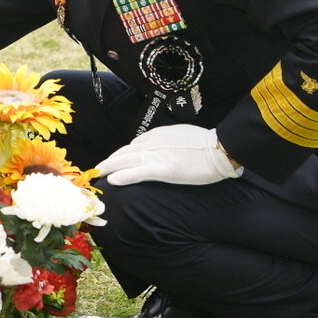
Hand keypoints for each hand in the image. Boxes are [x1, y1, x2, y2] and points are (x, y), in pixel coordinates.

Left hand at [95, 125, 242, 185]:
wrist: (219, 148)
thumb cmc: (205, 145)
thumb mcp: (179, 137)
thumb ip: (165, 143)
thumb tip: (159, 150)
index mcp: (156, 136)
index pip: (132, 146)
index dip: (120, 155)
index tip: (113, 161)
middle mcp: (151, 144)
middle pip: (123, 153)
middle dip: (109, 161)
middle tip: (98, 169)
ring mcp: (155, 156)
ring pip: (125, 161)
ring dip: (109, 167)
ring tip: (98, 174)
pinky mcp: (162, 169)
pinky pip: (137, 173)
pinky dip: (123, 176)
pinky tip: (112, 180)